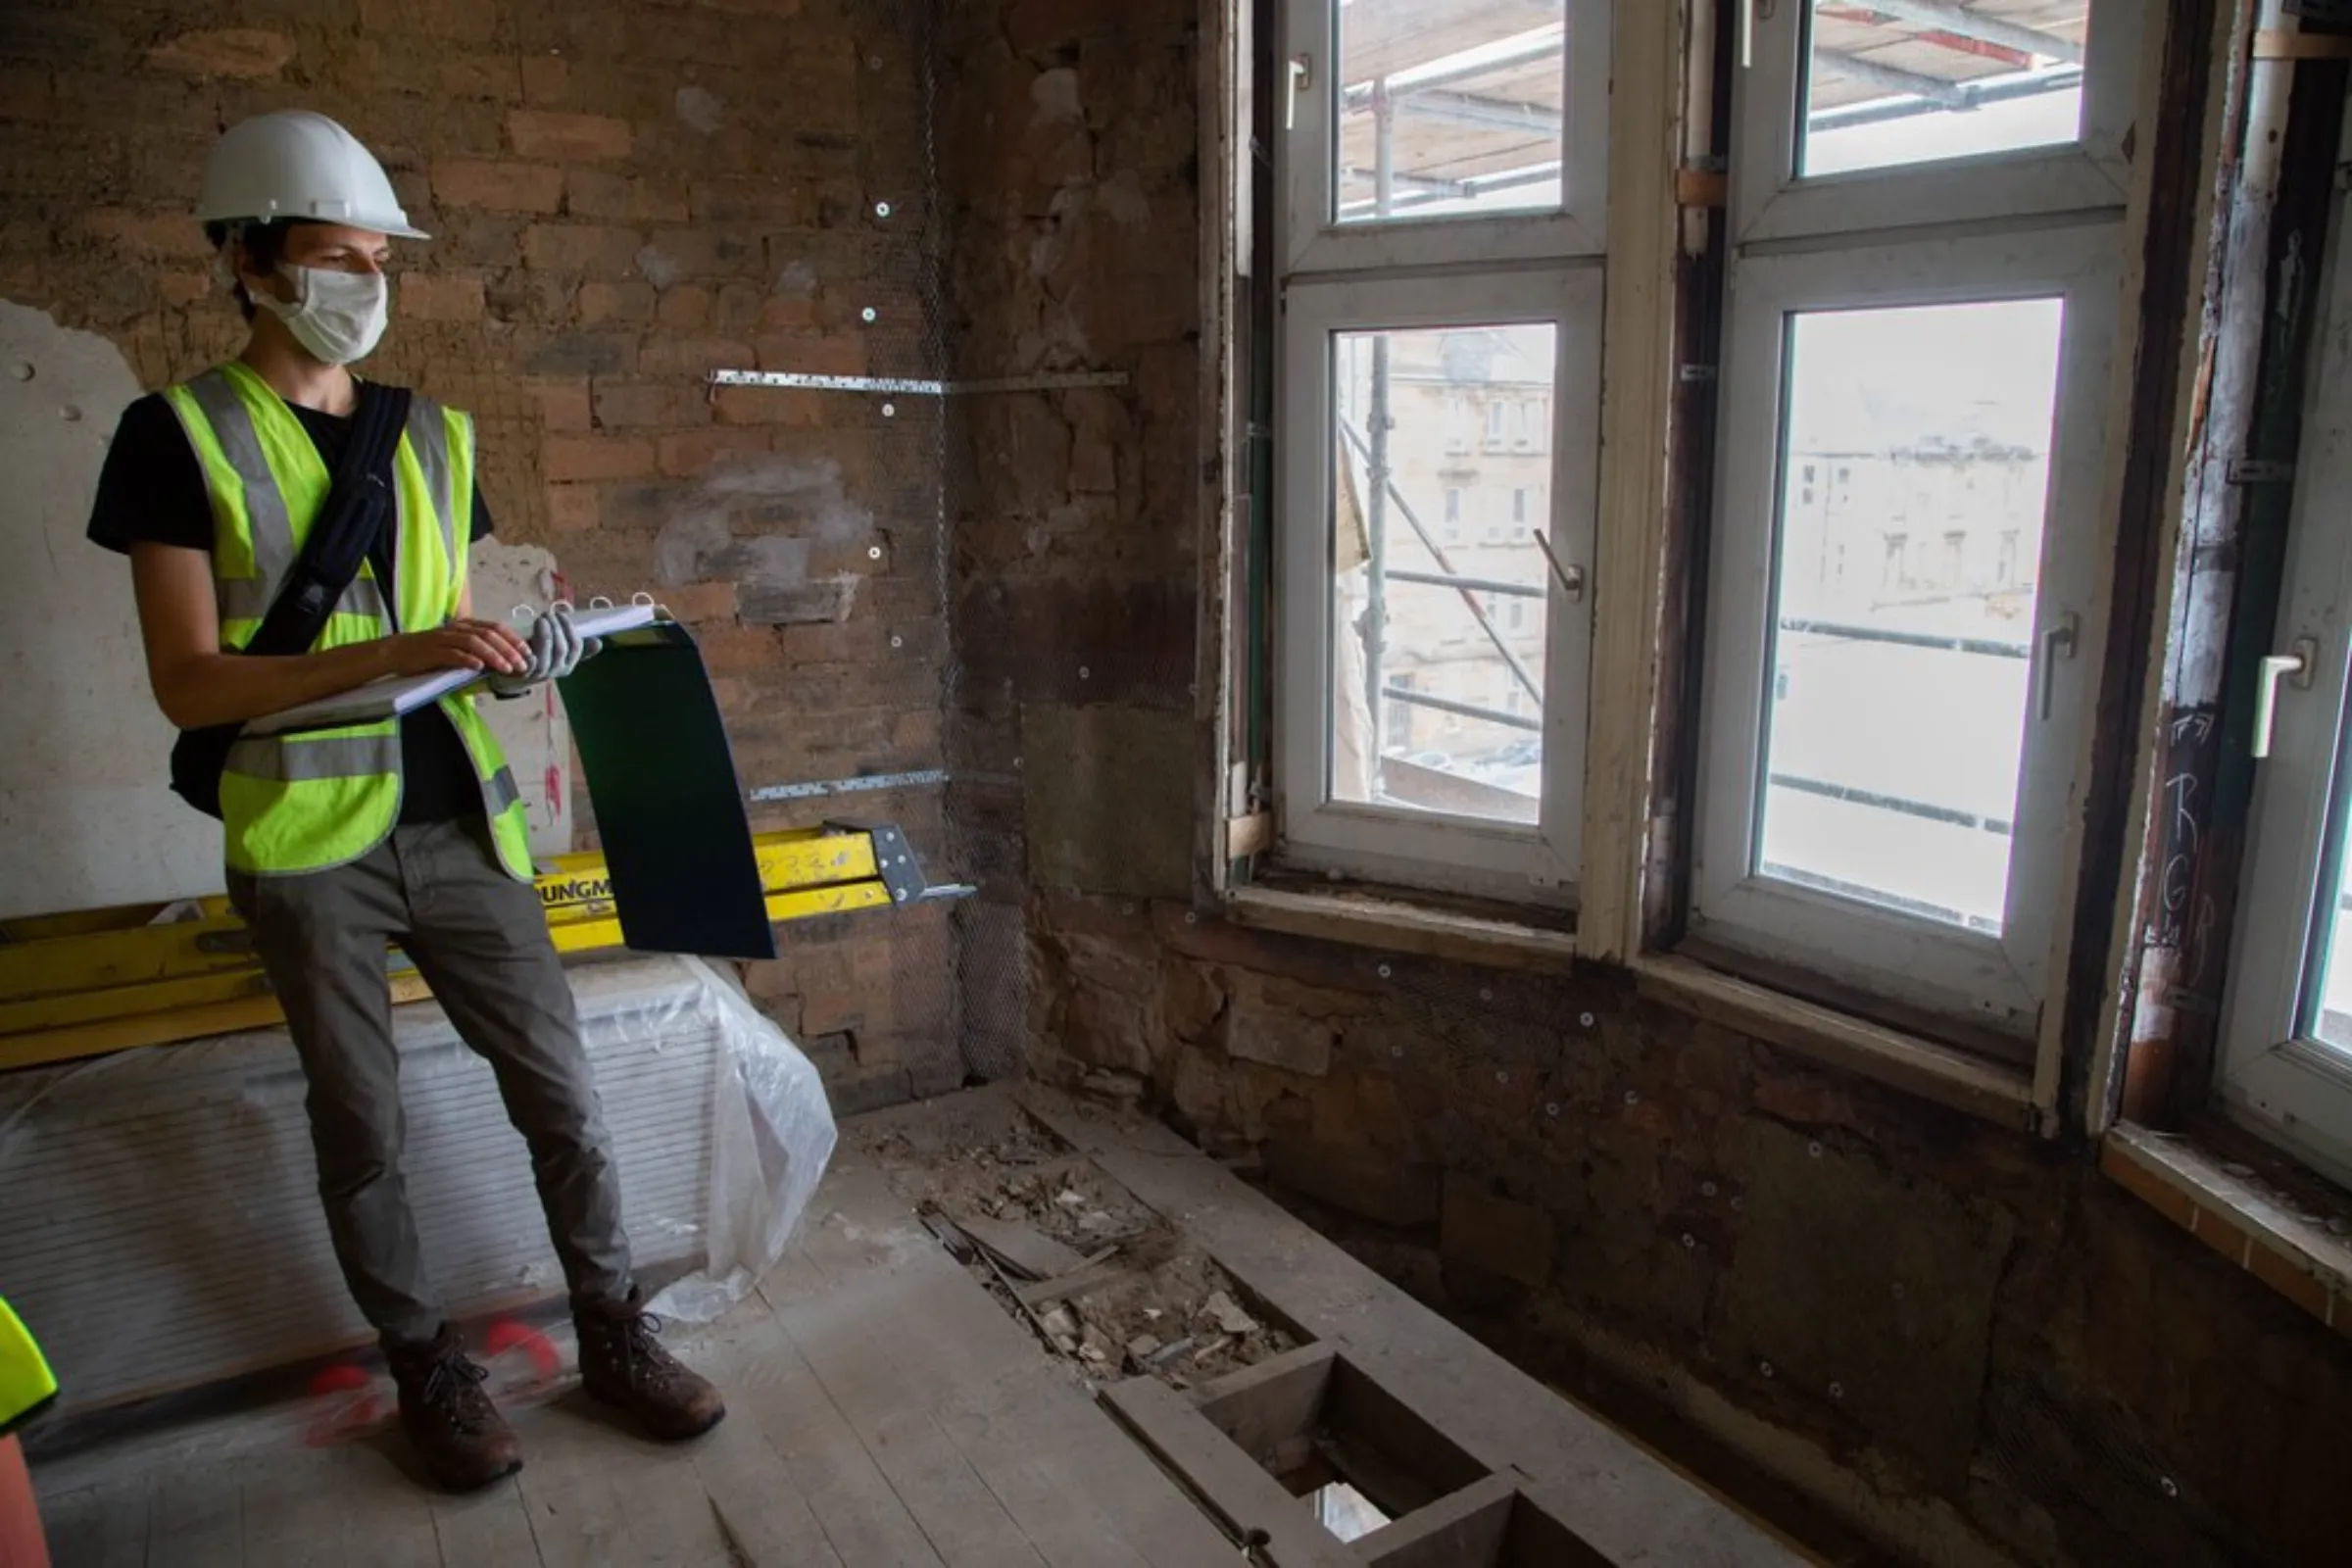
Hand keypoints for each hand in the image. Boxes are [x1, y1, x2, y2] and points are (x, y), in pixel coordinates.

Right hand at [385, 619, 530, 677]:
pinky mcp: (432, 651)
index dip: (513, 638)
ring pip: (474, 643)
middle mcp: (457, 628)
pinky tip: (479, 668)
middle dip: (509, 649)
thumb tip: (506, 663)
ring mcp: (444, 638)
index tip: (528, 651)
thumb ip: (478, 651)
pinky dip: (467, 660)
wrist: (398, 652)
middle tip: (523, 664)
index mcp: (466, 625)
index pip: (495, 627)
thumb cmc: (432, 653)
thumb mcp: (458, 648)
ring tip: (507, 668)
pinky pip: (452, 654)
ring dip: (493, 655)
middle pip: (488, 634)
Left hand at [488, 605, 597, 696]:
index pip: (575, 646)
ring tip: (541, 619)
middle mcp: (557, 670)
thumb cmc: (539, 658)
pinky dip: (530, 651)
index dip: (569, 629)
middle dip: (556, 628)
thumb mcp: (558, 653)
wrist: (515, 677)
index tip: (561, 614)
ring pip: (547, 655)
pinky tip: (528, 637)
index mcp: (568, 664)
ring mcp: (541, 674)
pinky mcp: (524, 674)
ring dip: (544, 635)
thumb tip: (598, 642)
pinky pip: (529, 663)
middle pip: (561, 649)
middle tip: (548, 613)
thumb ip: (575, 647)